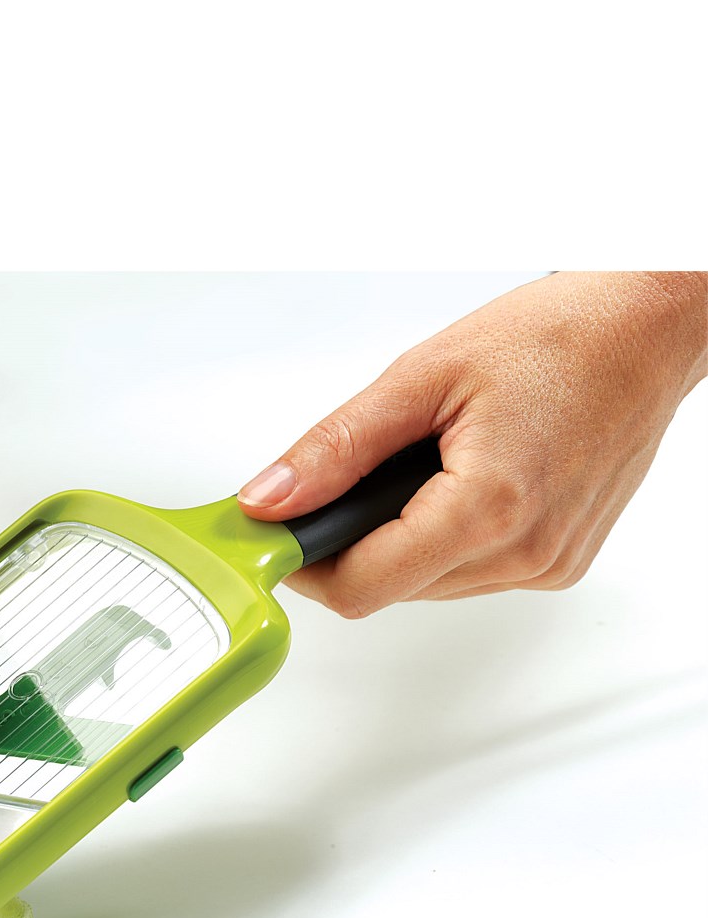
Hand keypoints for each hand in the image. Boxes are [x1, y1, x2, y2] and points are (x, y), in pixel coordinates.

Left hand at [238, 272, 706, 615]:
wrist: (646, 328)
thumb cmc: (557, 336)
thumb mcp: (420, 377)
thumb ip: (337, 448)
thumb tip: (270, 500)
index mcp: (489, 508)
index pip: (363, 587)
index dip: (308, 565)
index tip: (280, 533)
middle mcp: (525, 552)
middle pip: (391, 589)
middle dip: (353, 543)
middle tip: (349, 480)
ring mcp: (548, 565)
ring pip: (428, 586)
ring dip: (401, 541)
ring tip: (423, 465)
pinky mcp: (560, 565)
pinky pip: (471, 574)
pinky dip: (446, 538)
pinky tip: (462, 481)